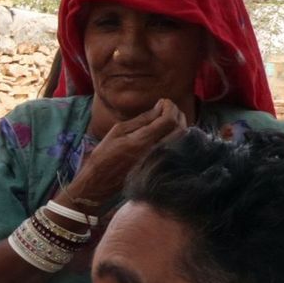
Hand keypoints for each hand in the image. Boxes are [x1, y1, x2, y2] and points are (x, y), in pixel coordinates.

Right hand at [62, 97, 188, 211]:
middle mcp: (155, 151)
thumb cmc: (105, 154)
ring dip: (179, 124)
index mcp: (143, 140)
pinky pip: (176, 147)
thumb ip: (142, 119)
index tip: (164, 102)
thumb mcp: (118, 131)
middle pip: (181, 128)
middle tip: (168, 108)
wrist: (101, 180)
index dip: (170, 107)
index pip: (169, 120)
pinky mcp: (160, 165)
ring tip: (168, 118)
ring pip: (182, 138)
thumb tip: (160, 108)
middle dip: (177, 113)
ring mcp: (160, 160)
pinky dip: (176, 136)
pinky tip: (167, 132)